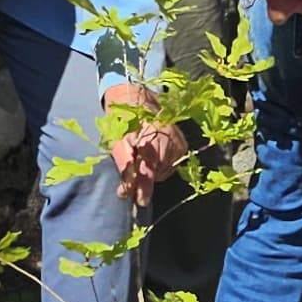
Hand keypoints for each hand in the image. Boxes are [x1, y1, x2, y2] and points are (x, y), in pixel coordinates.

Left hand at [103, 81, 187, 202]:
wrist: (137, 101)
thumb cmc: (124, 122)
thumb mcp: (118, 143)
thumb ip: (124, 167)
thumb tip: (126, 191)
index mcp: (152, 137)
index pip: (150, 168)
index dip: (144, 186)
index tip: (140, 200)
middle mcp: (170, 139)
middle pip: (158, 172)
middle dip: (145, 176)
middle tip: (135, 167)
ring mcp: (179, 142)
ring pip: (165, 170)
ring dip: (153, 170)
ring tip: (143, 156)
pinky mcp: (183, 145)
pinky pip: (171, 165)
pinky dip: (161, 165)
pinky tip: (153, 155)